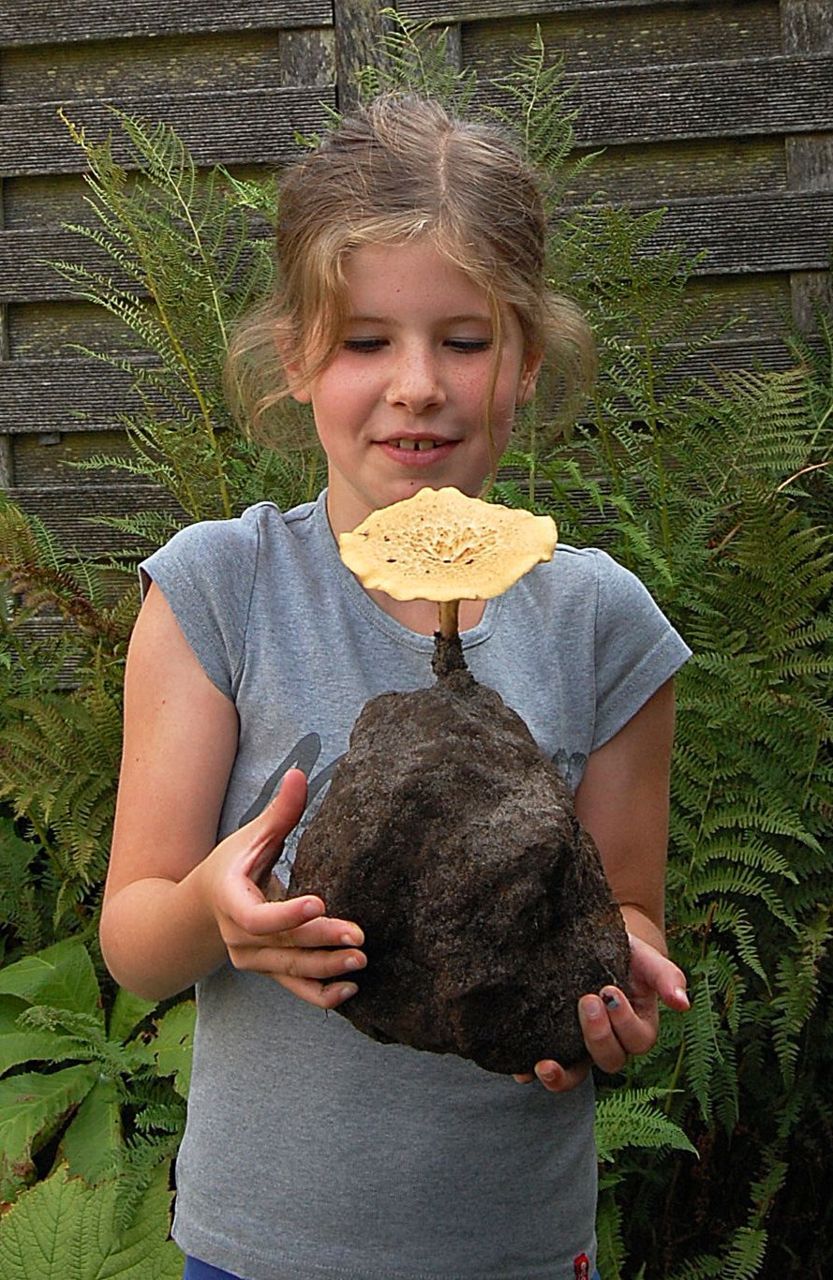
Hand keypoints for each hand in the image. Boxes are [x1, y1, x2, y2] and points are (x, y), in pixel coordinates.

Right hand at [198, 768, 366, 1007]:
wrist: (205, 907)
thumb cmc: (234, 865)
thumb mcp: (253, 836)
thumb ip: (280, 811)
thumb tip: (299, 773)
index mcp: (230, 900)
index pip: (256, 917)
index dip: (286, 914)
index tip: (319, 902)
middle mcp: (237, 937)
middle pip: (281, 944)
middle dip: (320, 941)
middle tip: (358, 936)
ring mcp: (251, 959)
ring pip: (290, 969)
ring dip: (326, 968)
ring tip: (361, 960)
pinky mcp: (268, 971)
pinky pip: (293, 988)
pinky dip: (319, 994)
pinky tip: (349, 991)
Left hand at [514, 933, 688, 1092]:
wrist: (591, 940)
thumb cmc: (624, 950)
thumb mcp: (644, 956)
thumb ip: (666, 976)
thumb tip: (683, 1004)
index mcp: (638, 1026)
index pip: (637, 1039)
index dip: (624, 1022)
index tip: (609, 990)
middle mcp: (612, 1043)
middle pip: (610, 1060)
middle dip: (597, 1035)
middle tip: (585, 1000)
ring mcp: (581, 1046)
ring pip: (578, 1075)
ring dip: (562, 1076)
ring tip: (544, 1065)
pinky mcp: (555, 1042)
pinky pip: (547, 1064)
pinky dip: (530, 1072)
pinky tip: (520, 1069)